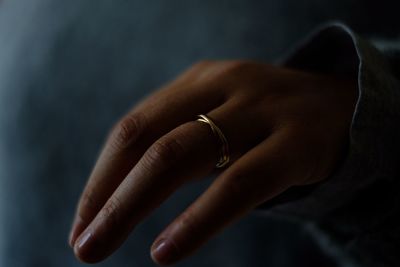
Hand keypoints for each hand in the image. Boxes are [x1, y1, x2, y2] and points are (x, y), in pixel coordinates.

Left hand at [68, 60, 356, 264]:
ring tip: (100, 248)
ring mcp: (261, 111)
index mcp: (200, 80)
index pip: (134, 128)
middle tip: (82, 245)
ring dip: (131, 205)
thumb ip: (179, 142)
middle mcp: (224, 87)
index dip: (101, 177)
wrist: (341, 106)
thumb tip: (119, 195)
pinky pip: (239, 184)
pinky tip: (165, 251)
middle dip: (107, 195)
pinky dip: (198, 219)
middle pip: (147, 140)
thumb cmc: (266, 121)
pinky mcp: (296, 143)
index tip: (83, 220)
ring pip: (180, 155)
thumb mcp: (219, 117)